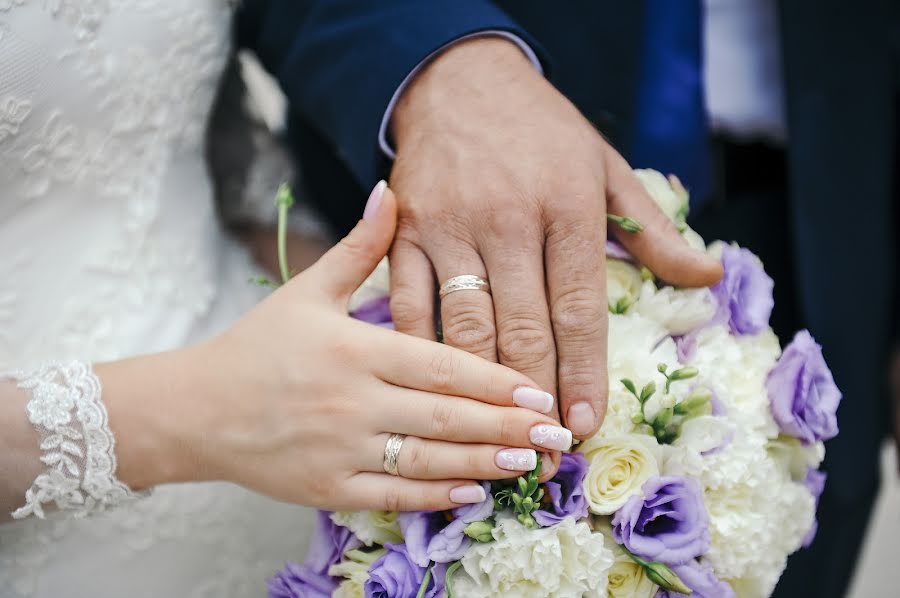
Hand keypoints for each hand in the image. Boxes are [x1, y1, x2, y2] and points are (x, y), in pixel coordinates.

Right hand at [106, 182, 567, 511]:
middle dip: (506, 425)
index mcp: (353, 349)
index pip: (440, 365)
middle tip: (557, 430)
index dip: (494, 380)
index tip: (538, 388)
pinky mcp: (328, 488)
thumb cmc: (259, 345)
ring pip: (427, 460)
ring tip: (531, 460)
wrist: (196, 408)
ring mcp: (340, 450)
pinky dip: (436, 496)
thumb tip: (391, 188)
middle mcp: (351, 401)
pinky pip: (393, 497)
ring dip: (484, 462)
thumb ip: (361, 246)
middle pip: (445, 415)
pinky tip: (476, 491)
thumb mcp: (308, 288)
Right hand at [389, 37, 722, 439]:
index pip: (580, 308)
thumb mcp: (605, 166)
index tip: (584, 424)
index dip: (584, 372)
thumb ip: (654, 229)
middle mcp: (507, 220)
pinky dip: (422, 352)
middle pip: (525, 328)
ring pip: (466, 326)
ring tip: (497, 438)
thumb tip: (709, 276)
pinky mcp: (404, 232)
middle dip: (537, 396)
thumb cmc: (541, 130)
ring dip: (483, 390)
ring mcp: (449, 227)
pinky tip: (435, 392)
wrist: (458, 81)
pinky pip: (409, 304)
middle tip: (544, 450)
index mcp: (566, 205)